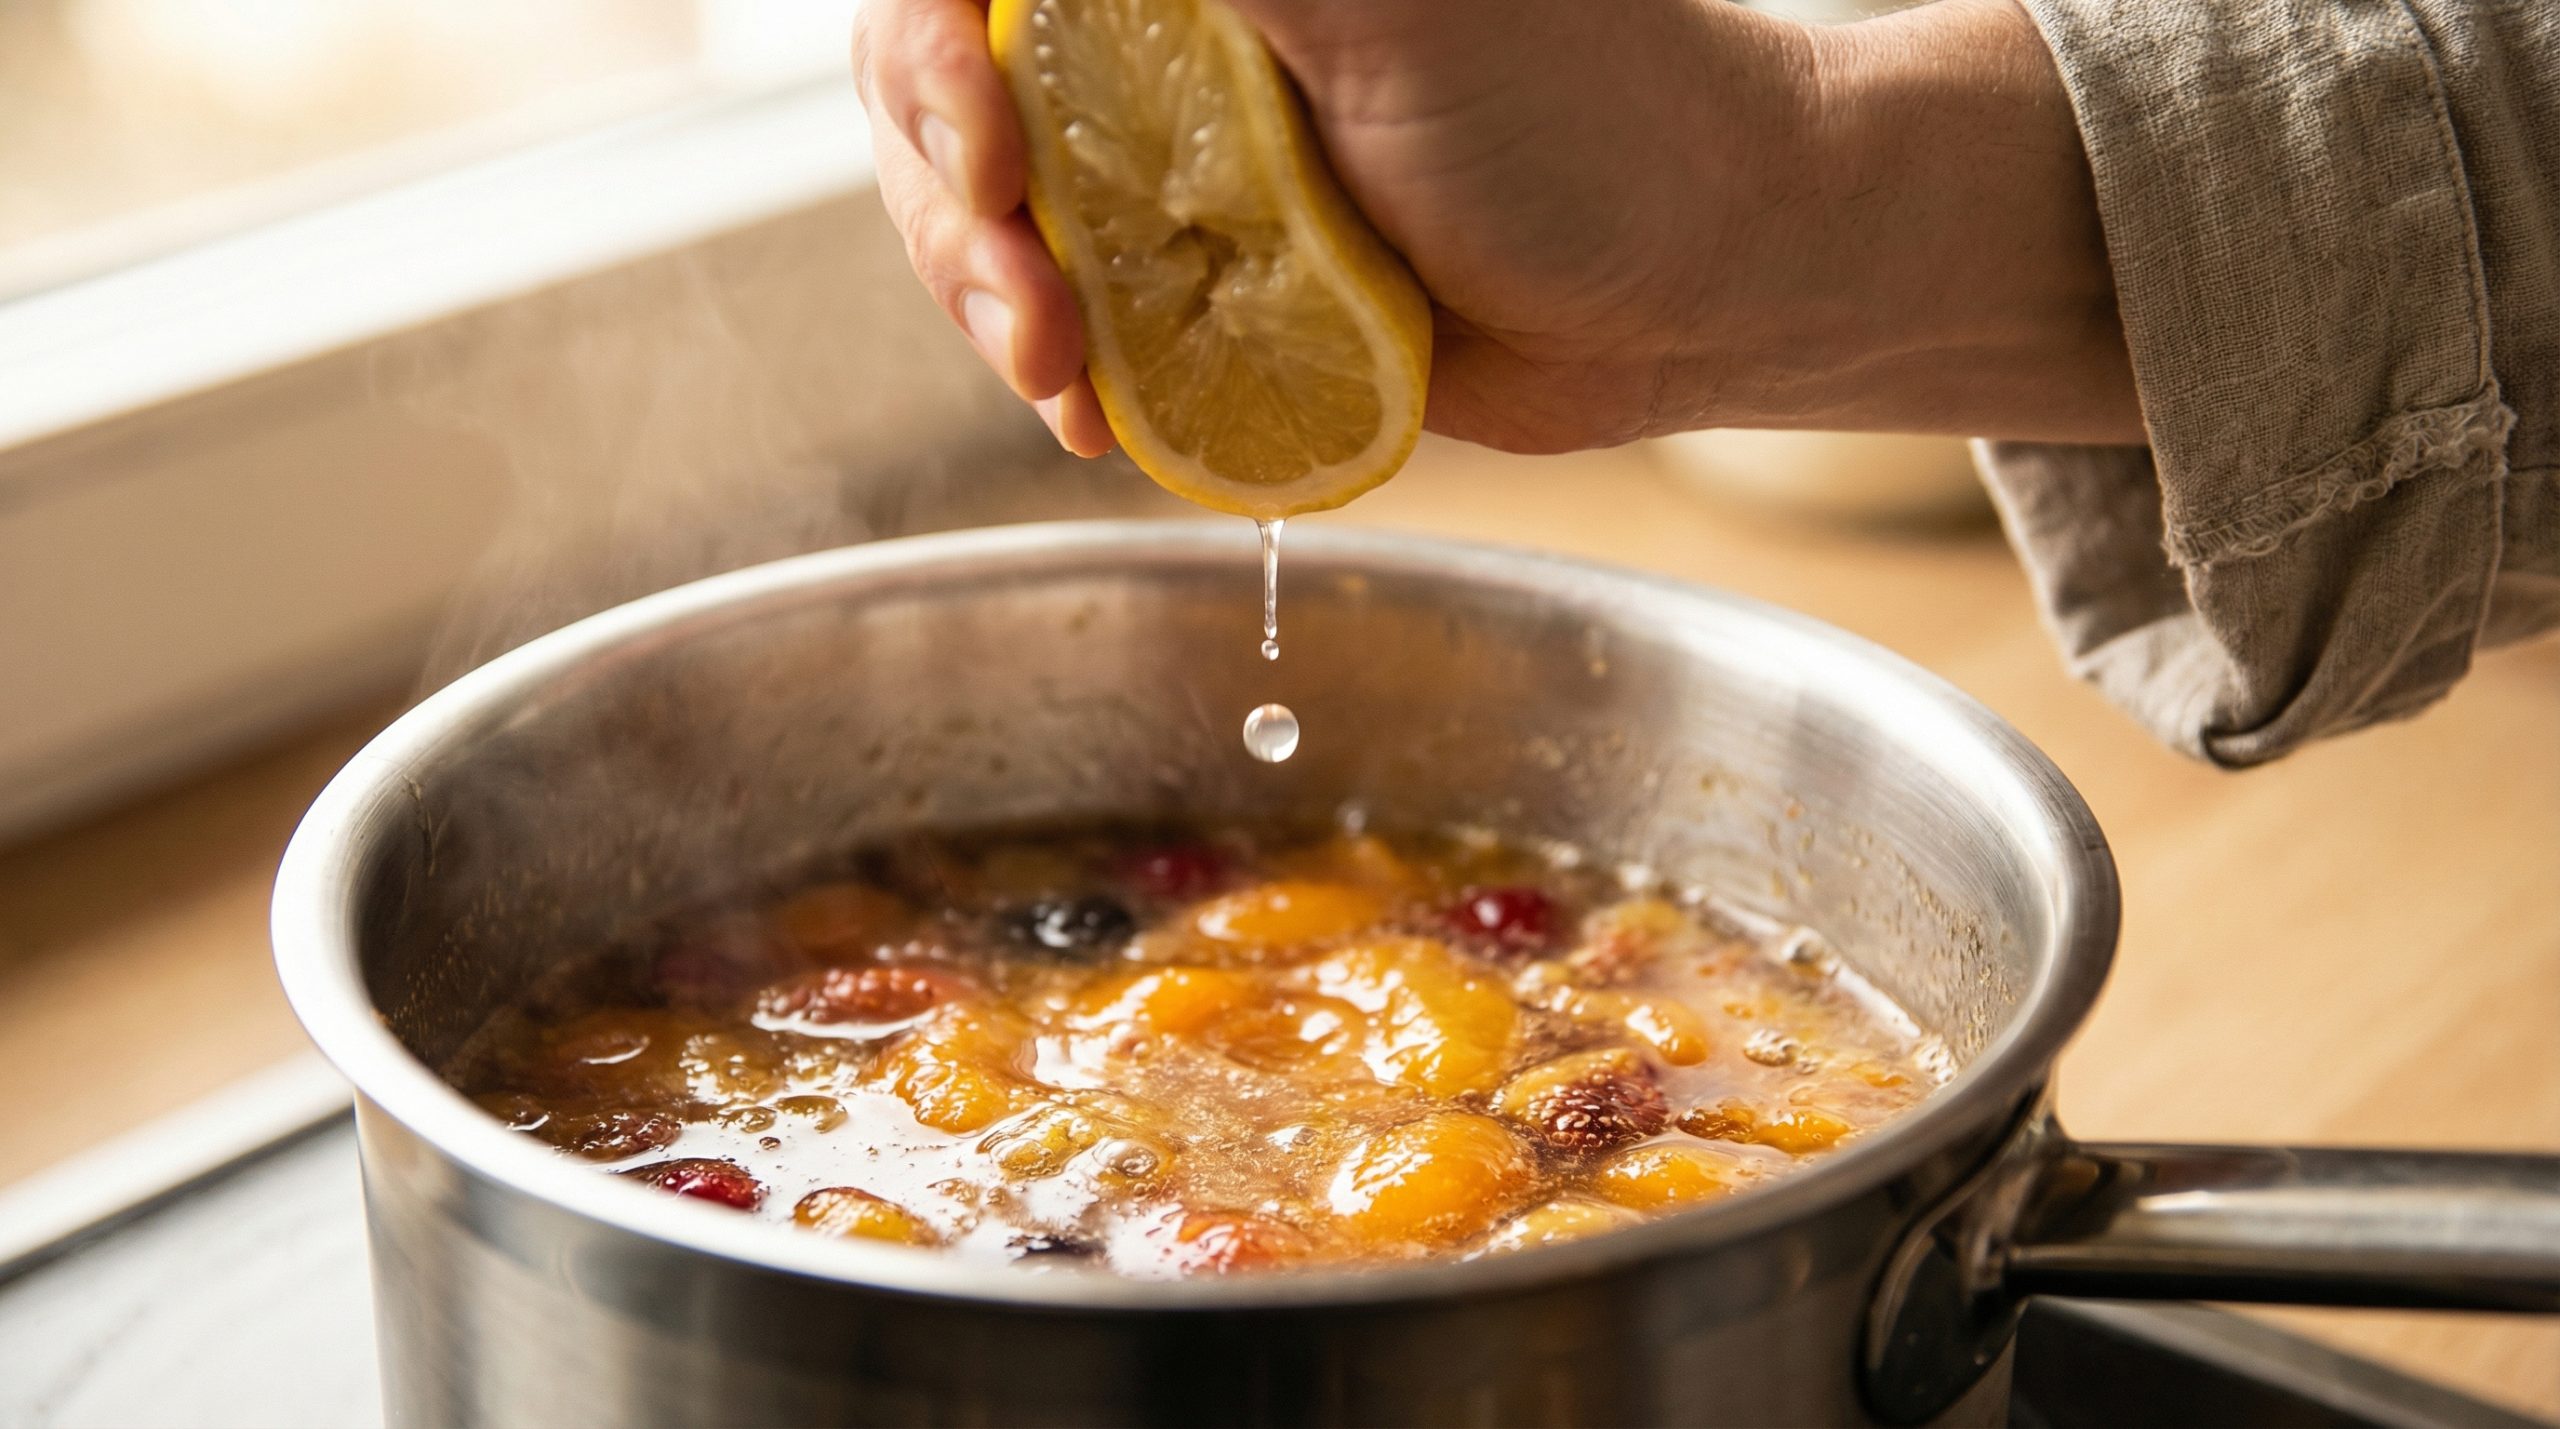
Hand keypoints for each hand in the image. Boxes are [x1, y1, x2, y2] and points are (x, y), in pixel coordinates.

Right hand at [852, 0, 2139, 456]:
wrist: (1704, 288)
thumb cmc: (1589, 117)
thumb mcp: (1389, 1)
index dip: (932, 55)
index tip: (987, 148)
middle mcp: (1167, 36)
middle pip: (945, 96)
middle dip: (954, 210)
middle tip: (1031, 308)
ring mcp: (1182, 163)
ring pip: (992, 219)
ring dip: (992, 303)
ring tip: (1061, 380)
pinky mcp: (1211, 286)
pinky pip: (1077, 322)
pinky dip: (1056, 373)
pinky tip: (1085, 415)